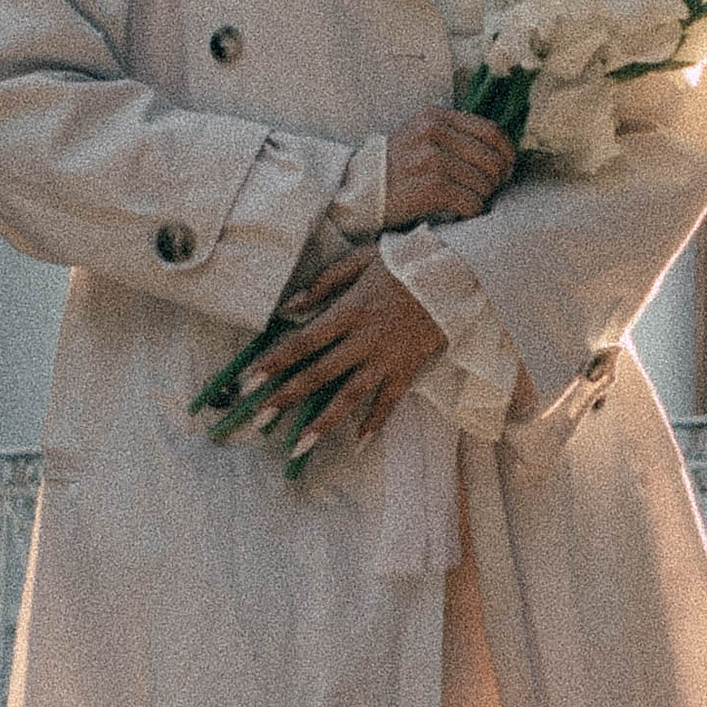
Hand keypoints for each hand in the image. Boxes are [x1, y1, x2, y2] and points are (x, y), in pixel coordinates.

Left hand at [235, 253, 448, 458]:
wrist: (456, 272)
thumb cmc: (405, 262)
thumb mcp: (361, 260)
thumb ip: (325, 282)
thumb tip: (291, 306)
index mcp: (350, 311)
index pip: (304, 341)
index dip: (275, 361)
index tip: (250, 380)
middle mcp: (365, 339)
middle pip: (320, 373)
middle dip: (287, 397)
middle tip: (258, 419)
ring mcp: (387, 358)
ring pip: (351, 395)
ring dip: (324, 423)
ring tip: (300, 447)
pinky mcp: (408, 368)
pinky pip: (390, 401)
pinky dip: (375, 423)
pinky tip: (358, 445)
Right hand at [382, 107, 515, 229]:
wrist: (357, 192)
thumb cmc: (395, 170)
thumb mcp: (419, 138)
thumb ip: (453, 135)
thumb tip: (499, 152)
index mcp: (435, 116)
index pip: (491, 130)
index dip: (507, 153)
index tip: (506, 169)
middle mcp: (433, 132)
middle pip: (492, 158)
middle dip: (497, 180)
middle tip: (488, 192)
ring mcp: (430, 158)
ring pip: (483, 182)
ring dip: (482, 198)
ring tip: (469, 203)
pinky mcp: (429, 186)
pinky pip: (470, 201)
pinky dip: (472, 211)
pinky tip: (461, 213)